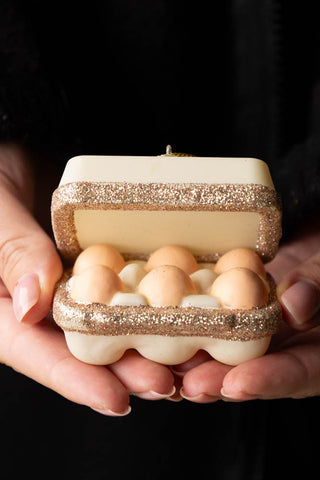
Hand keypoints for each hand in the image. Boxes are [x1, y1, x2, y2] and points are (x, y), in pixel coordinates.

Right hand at [0, 144, 174, 414]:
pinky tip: (180, 317)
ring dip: (143, 346)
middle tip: (166, 384)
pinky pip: (121, 290)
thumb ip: (10, 251)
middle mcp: (38, 304)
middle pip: (79, 349)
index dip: (75, 379)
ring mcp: (70, 285)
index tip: (116, 401)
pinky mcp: (95, 266)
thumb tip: (33, 306)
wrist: (17, 143)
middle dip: (122, 370)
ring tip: (183, 364)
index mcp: (2, 305)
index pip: (35, 351)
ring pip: (106, 326)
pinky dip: (147, 306)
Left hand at [178, 213, 319, 401]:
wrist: (307, 249)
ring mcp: (258, 338)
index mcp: (317, 350)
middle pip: (255, 375)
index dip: (268, 381)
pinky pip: (213, 330)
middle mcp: (286, 350)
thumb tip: (295, 305)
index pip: (299, 372)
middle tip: (190, 386)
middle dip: (220, 381)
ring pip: (229, 358)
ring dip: (198, 366)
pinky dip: (188, 335)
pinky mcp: (234, 321)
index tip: (237, 383)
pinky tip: (163, 336)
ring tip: (168, 371)